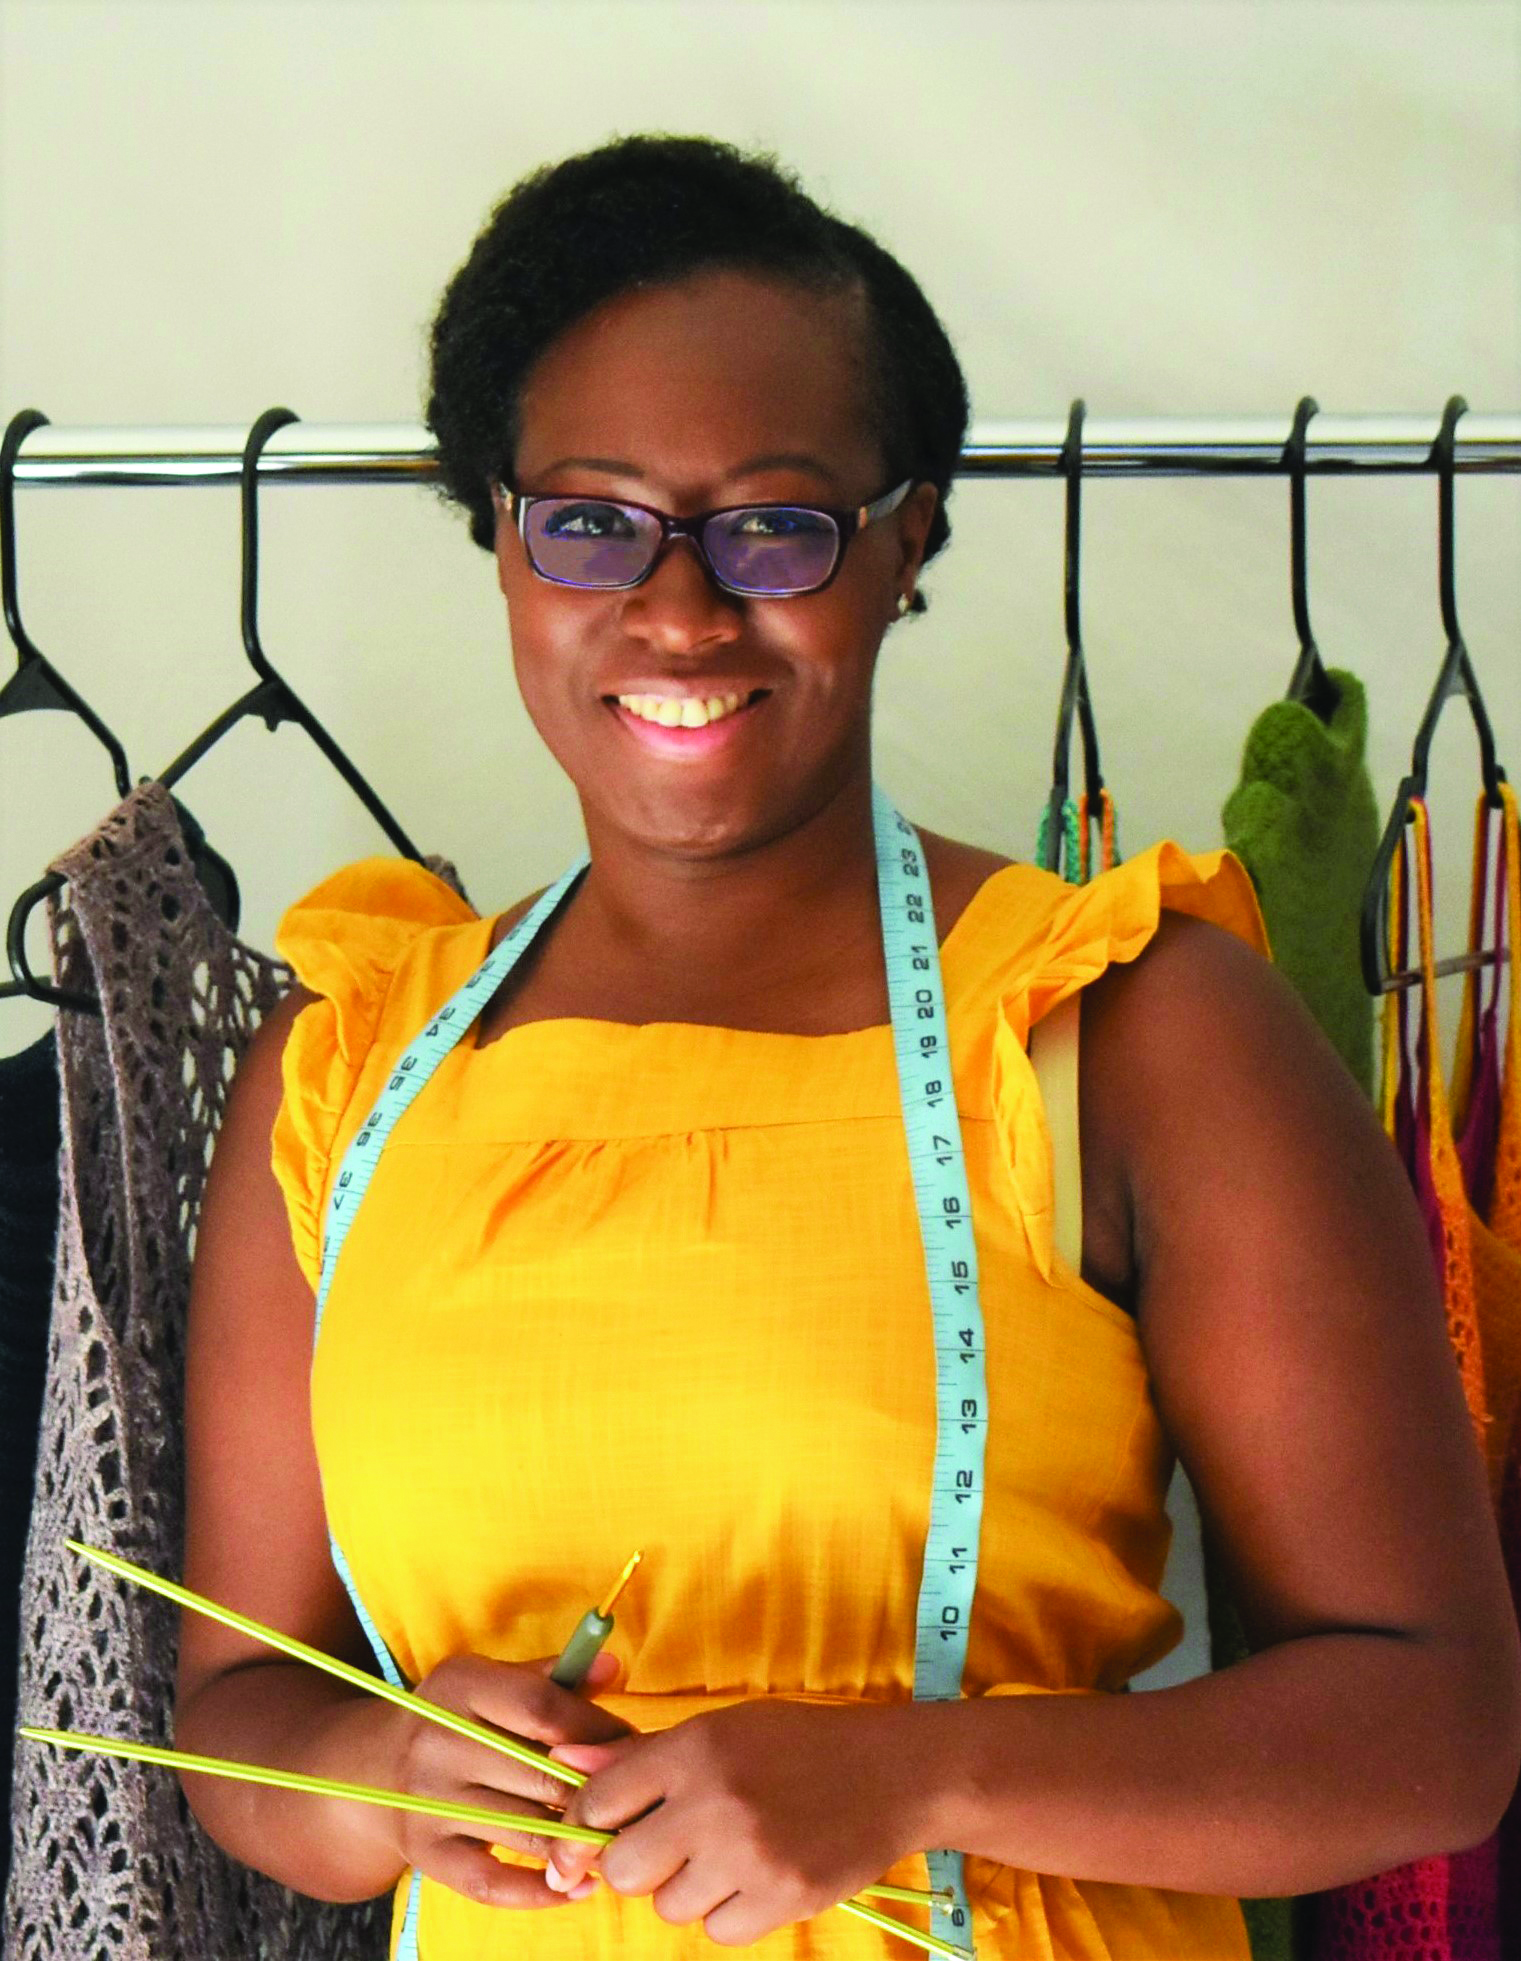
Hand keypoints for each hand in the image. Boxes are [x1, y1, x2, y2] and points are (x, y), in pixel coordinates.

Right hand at [378, 1649, 634, 1909]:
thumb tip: (613, 1666)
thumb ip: (553, 1678)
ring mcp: (428, 1803)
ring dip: (578, 1840)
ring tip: (618, 1839)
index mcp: (460, 1686)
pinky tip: (580, 1886)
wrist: (375, 1768)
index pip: (541, 1709)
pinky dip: (540, 1891)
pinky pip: (491, 1883)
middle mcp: (438, 1742)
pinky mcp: (425, 1854)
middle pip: (538, 1773)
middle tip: (634, 1799)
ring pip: (525, 1830)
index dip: (596, 1729)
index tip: (631, 1745)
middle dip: (596, 1789)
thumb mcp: (491, 1681)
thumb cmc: (457, 1717)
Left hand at [546, 1700, 923, 1944]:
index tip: (598, 1830)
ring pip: (668, 1906)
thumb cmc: (796, 1744)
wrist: (890, 1774)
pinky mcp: (782, 1900)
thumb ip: (640, 1756)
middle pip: (622, 1868)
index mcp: (694, 1749)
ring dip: (685, 1888)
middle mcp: (715, 1802)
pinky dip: (727, 1913)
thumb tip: (563, 1768)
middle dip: (634, 1864)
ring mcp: (749, 1856)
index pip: (599, 1801)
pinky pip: (716, 1932)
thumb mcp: (720, 1729)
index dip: (588, 1823)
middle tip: (667, 1846)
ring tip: (724, 1854)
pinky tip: (754, 1876)